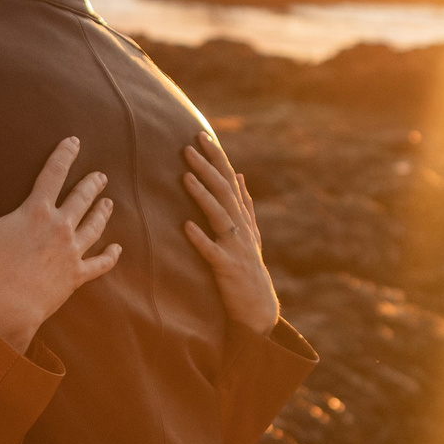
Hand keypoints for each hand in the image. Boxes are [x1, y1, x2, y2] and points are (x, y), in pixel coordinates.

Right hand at [0, 137, 121, 352]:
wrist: (6, 310)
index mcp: (37, 211)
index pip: (54, 174)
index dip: (64, 155)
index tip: (74, 142)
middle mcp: (61, 227)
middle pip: (82, 197)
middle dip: (92, 183)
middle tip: (100, 176)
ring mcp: (72, 252)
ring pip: (95, 226)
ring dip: (102, 212)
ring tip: (108, 201)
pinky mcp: (76, 276)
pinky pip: (100, 263)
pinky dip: (110, 255)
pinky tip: (117, 248)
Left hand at [181, 132, 279, 335]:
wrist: (257, 307)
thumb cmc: (247, 268)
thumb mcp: (249, 232)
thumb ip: (244, 203)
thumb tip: (239, 174)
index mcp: (242, 218)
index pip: (229, 180)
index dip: (217, 158)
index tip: (201, 136)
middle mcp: (241, 228)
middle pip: (223, 192)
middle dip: (206, 169)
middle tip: (188, 148)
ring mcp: (235, 248)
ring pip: (219, 216)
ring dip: (203, 196)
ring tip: (186, 177)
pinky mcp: (227, 268)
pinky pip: (212, 252)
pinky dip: (201, 239)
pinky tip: (186, 226)